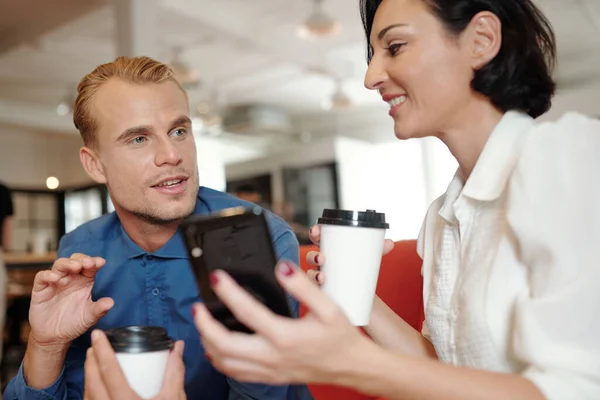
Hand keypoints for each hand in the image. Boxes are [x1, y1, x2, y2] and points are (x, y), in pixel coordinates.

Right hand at [29, 253, 113, 346]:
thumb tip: (111, 302)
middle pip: (75, 261)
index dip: (95, 262)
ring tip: (74, 267)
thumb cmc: (74, 323)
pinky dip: (47, 275)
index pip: (90, 267)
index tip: (101, 262)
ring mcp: (55, 282)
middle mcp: (70, 279)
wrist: (54, 337)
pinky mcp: (41, 289)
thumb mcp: (89, 317)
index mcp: (84, 281)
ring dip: (67, 264)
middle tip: (88, 263)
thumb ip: (99, 309)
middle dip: (81, 259)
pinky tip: (55, 278)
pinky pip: (42, 277)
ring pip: (59, 265)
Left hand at [84, 330, 185, 399]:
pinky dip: (91, 393)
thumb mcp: (174, 398)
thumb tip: (177, 347)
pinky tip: (96, 388)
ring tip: (93, 363)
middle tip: (94, 345)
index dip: (102, 350)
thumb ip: (175, 371)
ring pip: (88, 397)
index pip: (109, 371)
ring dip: (88, 377)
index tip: (98, 335)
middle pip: (93, 382)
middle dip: (91, 361)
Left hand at [193, 261, 378, 385]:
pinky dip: (219, 360)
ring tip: (203, 323)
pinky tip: (216, 348)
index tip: (216, 277)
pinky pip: (235, 373)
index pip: (246, 311)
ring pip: (225, 362)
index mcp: (285, 335)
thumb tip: (281, 268)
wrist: (351, 366)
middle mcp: (272, 355)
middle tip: (198, 306)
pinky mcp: (269, 377)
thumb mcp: (329, 307)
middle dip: (204, 324)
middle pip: (224, 344)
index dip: (227, 291)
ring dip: (208, 342)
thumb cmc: (340, 336)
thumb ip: (303, 286)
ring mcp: (269, 370)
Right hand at [305, 224, 394, 284]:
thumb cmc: (359, 269)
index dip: (314, 232)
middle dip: (313, 255)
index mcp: (330, 249)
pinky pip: (314, 290)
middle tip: (321, 258)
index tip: (316, 231)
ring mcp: (320, 277)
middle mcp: (322, 263)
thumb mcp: (367, 258)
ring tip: (323, 277)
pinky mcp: (322, 291)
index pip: (318, 237)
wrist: (360, 293)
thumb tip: (390, 243)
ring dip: (314, 274)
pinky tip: (321, 290)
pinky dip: (316, 289)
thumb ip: (378, 249)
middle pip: (311, 256)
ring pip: (311, 273)